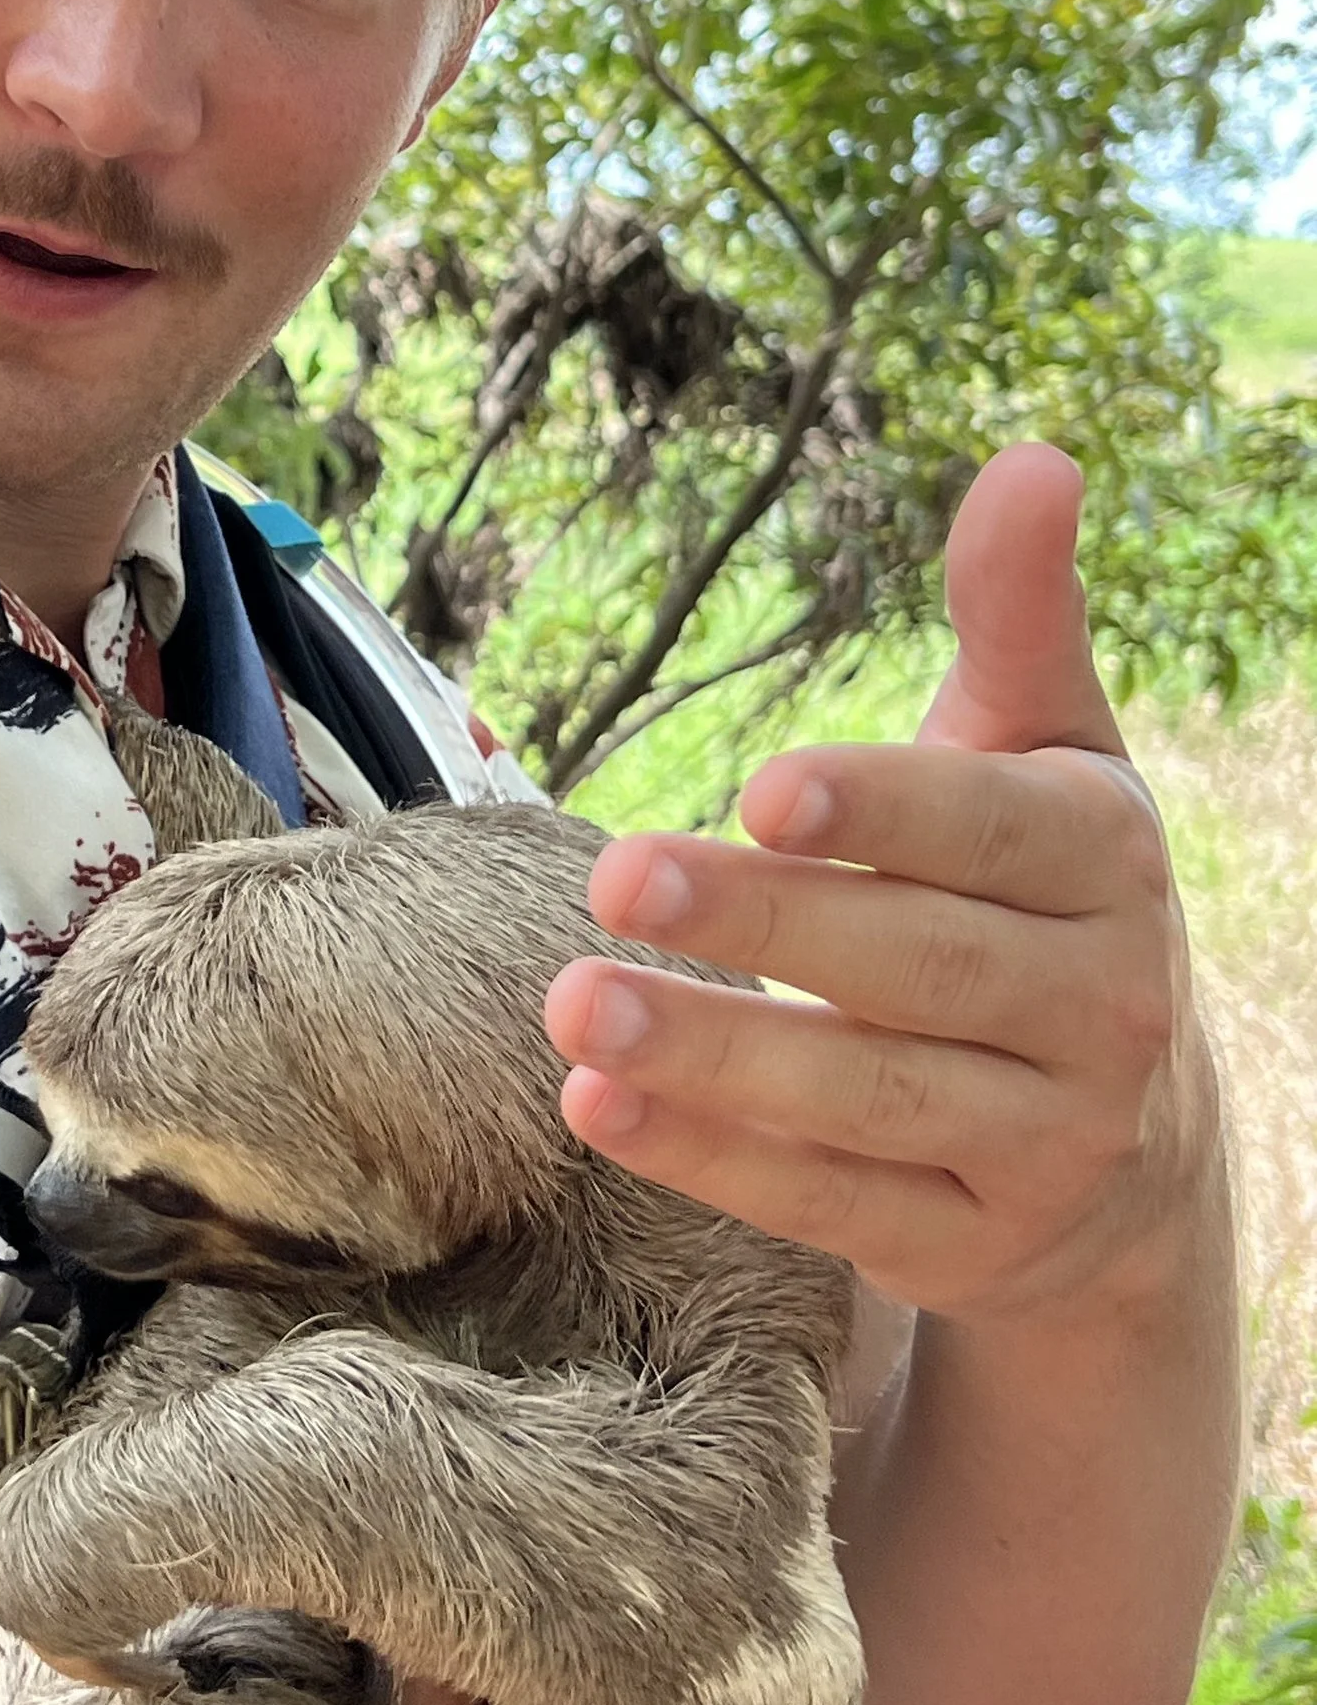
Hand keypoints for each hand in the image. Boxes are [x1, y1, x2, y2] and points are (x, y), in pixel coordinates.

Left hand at [542, 444, 1220, 1327]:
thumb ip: (1019, 620)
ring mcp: (1045, 1142)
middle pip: (914, 964)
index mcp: (1107, 862)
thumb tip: (1035, 457)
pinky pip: (834, 1205)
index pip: (992, 831)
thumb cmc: (1043, 901)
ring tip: (572, 1004)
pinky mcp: (975, 1247)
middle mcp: (1102, 1007)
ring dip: (713, 1057)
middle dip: (761, 925)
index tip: (761, 784)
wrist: (1132, 1156)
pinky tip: (597, 1108)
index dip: (881, 808)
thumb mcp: (1050, 759)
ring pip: (868, 1099)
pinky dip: (713, 1163)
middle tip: (612, 873)